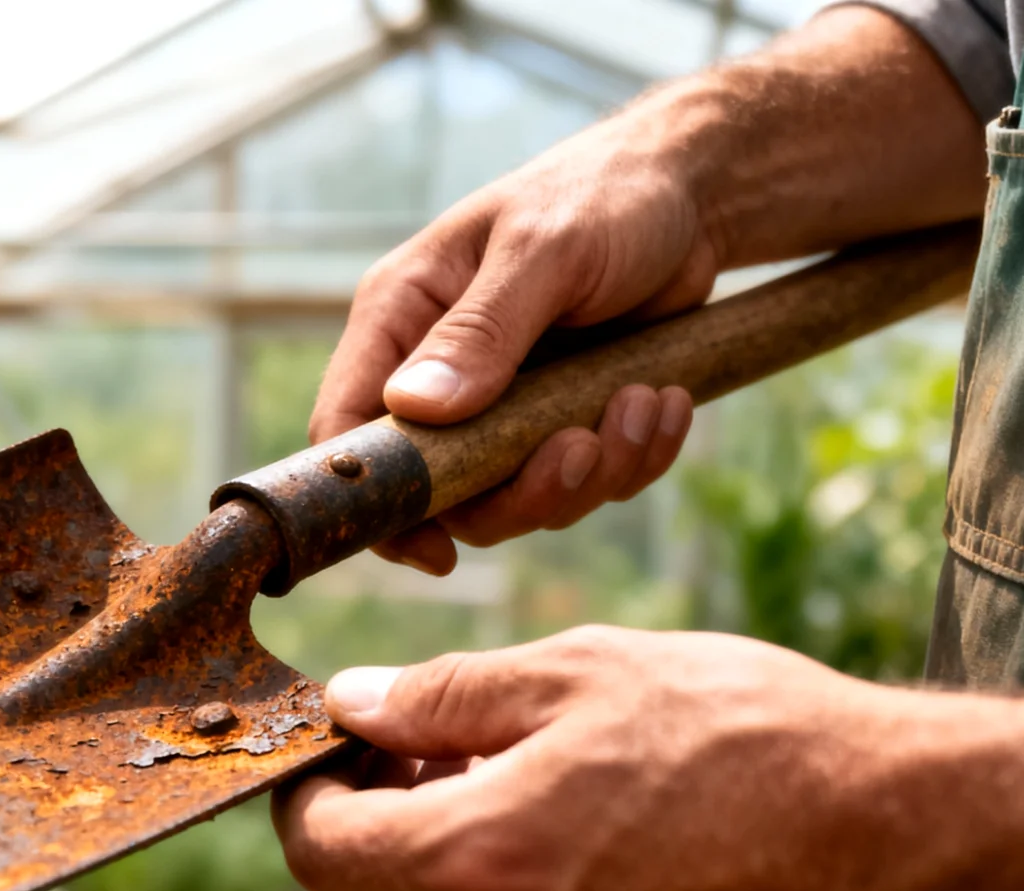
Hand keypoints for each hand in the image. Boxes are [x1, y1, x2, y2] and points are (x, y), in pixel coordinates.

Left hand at [275, 627, 1023, 890]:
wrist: (890, 830)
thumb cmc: (740, 730)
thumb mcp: (577, 673)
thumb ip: (444, 695)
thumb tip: (355, 703)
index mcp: (483, 857)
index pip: (324, 851)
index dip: (308, 795)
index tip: (331, 749)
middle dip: (362, 824)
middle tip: (409, 749)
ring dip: (429, 856)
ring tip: (490, 771)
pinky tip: (550, 821)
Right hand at [314, 114, 711, 573]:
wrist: (690, 196)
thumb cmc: (601, 197)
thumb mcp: (543, 250)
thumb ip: (480, 331)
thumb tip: (414, 409)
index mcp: (400, 319)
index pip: (346, 428)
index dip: (378, 499)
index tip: (435, 549)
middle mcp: (436, 372)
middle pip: (442, 490)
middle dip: (522, 491)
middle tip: (583, 448)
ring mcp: (500, 405)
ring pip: (519, 498)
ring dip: (594, 471)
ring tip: (644, 402)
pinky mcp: (559, 421)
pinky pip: (584, 483)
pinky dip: (632, 459)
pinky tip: (663, 401)